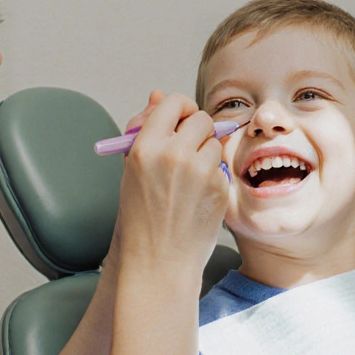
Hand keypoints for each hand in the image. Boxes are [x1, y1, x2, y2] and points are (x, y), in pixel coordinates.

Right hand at [111, 91, 227, 275]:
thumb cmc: (141, 214)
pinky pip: (221, 166)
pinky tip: (197, 197)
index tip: (180, 120)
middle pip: (200, 118)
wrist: (157, 260)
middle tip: (187, 150)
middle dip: (197, 130)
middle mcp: (173, 155)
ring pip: (214, 142)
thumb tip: (158, 94)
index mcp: (145, 147)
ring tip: (188, 180)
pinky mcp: (218, 187)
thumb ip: (145, 128)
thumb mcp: (133, 168)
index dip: (179, 109)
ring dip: (206, 154)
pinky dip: (213, 176)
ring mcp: (199, 171)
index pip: (172, 102)